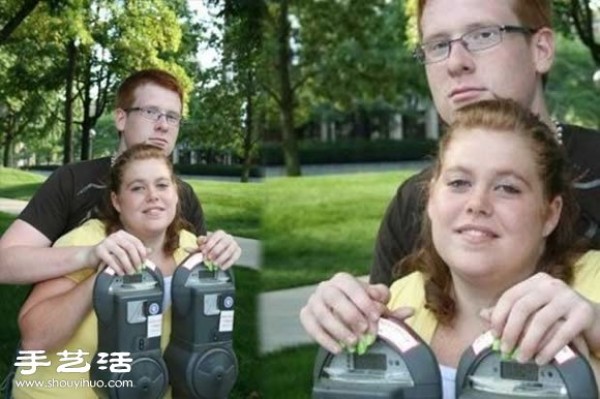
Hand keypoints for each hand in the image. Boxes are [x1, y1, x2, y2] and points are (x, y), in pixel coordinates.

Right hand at [86, 230, 147, 274]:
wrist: (90, 256)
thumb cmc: (110, 254)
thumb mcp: (123, 250)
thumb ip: (135, 249)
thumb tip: (150, 250)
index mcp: (122, 234)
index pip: (136, 242)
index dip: (142, 252)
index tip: (145, 262)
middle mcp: (115, 236)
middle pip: (130, 247)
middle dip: (136, 260)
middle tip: (139, 269)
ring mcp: (106, 242)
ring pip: (121, 254)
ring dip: (128, 265)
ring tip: (131, 273)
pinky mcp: (99, 250)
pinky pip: (111, 260)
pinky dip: (118, 268)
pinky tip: (121, 273)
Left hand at [196, 230, 240, 269]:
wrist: (222, 251)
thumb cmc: (211, 248)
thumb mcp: (203, 247)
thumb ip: (196, 248)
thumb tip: (186, 248)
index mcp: (219, 233)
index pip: (216, 236)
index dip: (210, 244)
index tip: (204, 251)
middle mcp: (228, 237)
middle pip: (224, 243)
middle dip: (216, 251)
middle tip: (209, 258)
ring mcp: (234, 244)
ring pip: (230, 250)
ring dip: (222, 257)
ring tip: (215, 263)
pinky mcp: (238, 252)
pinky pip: (235, 257)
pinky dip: (228, 263)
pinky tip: (222, 267)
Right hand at [299, 272, 390, 353]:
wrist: (339, 312)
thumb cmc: (360, 308)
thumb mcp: (376, 308)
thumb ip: (391, 310)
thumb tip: (410, 311)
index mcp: (343, 279)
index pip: (351, 285)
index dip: (363, 300)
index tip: (375, 316)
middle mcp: (325, 287)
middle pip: (333, 297)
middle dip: (350, 314)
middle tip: (364, 331)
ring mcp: (313, 301)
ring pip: (321, 313)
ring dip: (338, 329)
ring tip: (353, 342)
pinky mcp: (305, 315)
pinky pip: (310, 326)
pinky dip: (324, 339)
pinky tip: (337, 348)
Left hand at [481, 272, 596, 364]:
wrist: (594, 319)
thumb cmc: (558, 315)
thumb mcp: (534, 310)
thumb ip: (510, 311)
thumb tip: (483, 314)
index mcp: (536, 281)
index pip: (510, 296)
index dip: (499, 316)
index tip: (494, 334)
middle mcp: (552, 285)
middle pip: (523, 307)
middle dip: (511, 331)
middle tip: (505, 349)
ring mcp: (569, 297)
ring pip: (541, 321)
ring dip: (528, 343)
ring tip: (522, 357)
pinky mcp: (584, 313)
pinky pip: (562, 333)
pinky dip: (548, 349)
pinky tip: (540, 359)